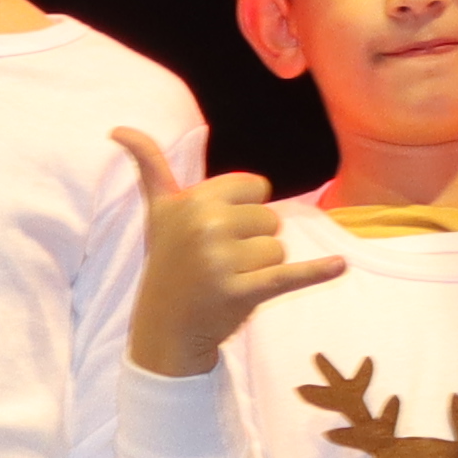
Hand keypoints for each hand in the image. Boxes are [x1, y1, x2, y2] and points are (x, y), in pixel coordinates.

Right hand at [117, 135, 332, 376]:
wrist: (166, 328)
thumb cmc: (170, 263)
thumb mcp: (158, 212)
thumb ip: (149, 166)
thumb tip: (118, 129)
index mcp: (193, 200)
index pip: (256, 189)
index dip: (244, 212)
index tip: (216, 233)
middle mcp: (206, 225)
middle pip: (270, 220)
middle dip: (253, 243)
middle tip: (220, 263)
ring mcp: (223, 260)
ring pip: (278, 250)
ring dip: (261, 269)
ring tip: (229, 281)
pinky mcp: (242, 292)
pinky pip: (289, 275)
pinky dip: (317, 272)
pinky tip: (340, 265)